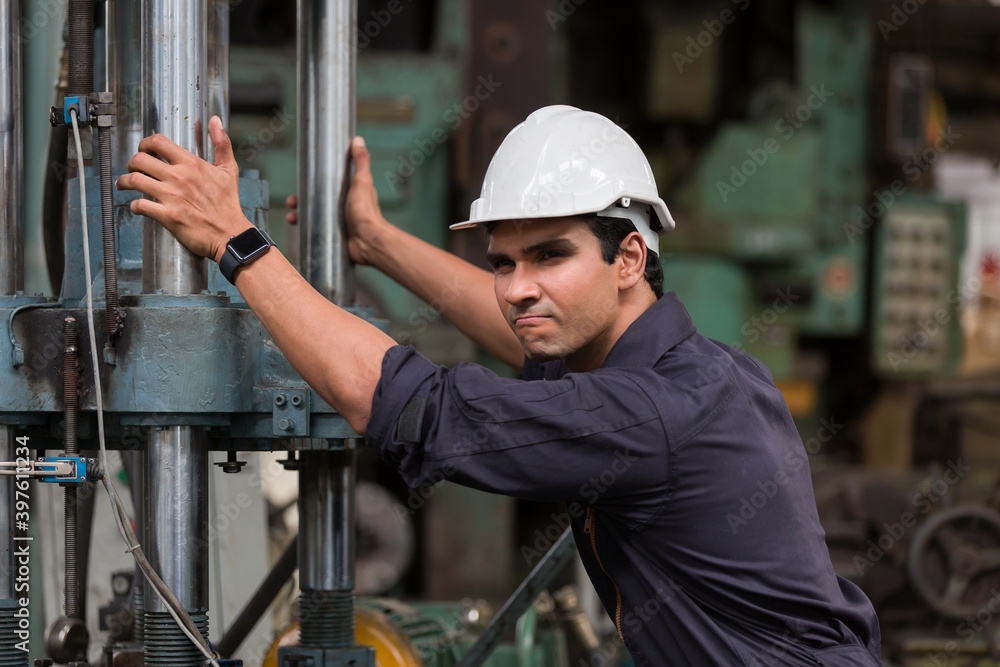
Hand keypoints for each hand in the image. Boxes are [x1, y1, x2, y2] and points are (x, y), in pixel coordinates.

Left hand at [115, 116, 250, 262]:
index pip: (158, 142)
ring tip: (124, 185)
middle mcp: (179, 177)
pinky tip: (137, 206)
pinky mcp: (167, 216)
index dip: (145, 144)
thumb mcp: (229, 170)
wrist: (231, 235)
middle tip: (133, 170)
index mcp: (191, 164)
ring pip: (134, 180)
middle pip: (139, 159)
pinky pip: (140, 205)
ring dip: (124, 182)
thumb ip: (222, 143)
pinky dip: (134, 206)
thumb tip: (216, 121)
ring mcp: (172, 197)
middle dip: (131, 164)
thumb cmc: (229, 205)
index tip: (144, 150)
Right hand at [284, 137, 387, 265]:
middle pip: (319, 200)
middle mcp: (345, 207)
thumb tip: (358, 140)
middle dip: (303, 201)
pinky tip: (298, 231)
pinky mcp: (335, 236)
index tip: (303, 180)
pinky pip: (317, 231)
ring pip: (315, 216)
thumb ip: (360, 162)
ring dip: (301, 216)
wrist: (368, 242)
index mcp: (352, 192)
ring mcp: (340, 222)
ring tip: (291, 217)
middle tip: (292, 201)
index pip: (329, 183)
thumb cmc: (366, 212)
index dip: (315, 182)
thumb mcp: (362, 181)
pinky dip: (307, 230)